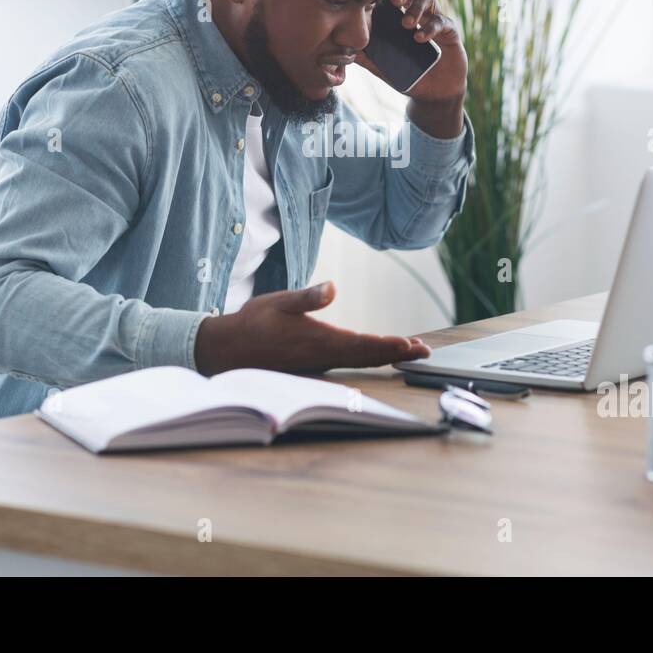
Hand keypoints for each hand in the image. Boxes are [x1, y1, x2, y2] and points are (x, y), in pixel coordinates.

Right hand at [194, 281, 430, 374]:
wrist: (227, 350)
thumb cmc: (253, 323)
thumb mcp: (279, 302)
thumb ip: (307, 297)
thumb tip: (333, 288)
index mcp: (318, 341)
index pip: (362, 345)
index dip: (389, 345)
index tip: (411, 345)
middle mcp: (323, 357)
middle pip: (368, 357)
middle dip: (397, 353)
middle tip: (424, 351)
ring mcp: (318, 364)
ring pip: (359, 362)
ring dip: (385, 356)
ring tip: (408, 350)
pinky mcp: (313, 365)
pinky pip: (348, 363)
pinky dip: (368, 358)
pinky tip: (375, 353)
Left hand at [355, 0, 466, 137]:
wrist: (433, 93)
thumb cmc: (407, 74)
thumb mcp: (381, 66)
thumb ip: (364, 56)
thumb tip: (341, 48)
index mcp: (398, 12)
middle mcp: (417, 9)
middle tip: (395, 0)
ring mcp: (434, 17)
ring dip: (415, 6)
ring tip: (406, 24)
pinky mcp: (449, 31)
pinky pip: (441, 20)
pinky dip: (429, 27)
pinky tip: (419, 37)